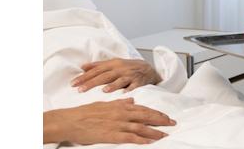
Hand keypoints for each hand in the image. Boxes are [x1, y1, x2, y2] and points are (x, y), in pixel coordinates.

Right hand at [43, 98, 175, 144]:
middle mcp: (122, 114)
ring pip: (141, 127)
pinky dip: (142, 140)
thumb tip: (131, 100)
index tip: (166, 116)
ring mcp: (118, 124)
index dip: (156, 112)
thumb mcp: (104, 104)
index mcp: (120, 106)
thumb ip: (119, 102)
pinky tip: (150, 142)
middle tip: (173, 124)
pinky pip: (131, 138)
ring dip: (155, 131)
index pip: (143, 109)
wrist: (70, 120)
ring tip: (165, 134)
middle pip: (146, 116)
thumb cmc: (85, 113)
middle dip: (161, 120)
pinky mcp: (112, 135)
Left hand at [72, 58, 161, 92]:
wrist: (148, 68)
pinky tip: (124, 94)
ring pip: (119, 80)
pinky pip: (134, 86)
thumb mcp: (113, 63)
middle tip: (80, 90)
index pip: (96, 70)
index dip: (84, 77)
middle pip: (104, 76)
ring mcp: (130, 75)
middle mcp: (120, 69)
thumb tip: (82, 67)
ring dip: (112, 85)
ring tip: (103, 91)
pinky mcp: (139, 82)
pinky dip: (129, 89)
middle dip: (92, 83)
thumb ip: (98, 65)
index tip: (73, 83)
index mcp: (112, 64)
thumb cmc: (127, 67)